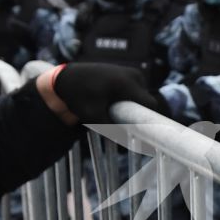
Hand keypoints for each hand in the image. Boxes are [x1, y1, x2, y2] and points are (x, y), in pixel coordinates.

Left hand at [43, 64, 164, 125]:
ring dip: (133, 106)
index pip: (150, 105)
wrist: (67, 78)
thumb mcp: (93, 116)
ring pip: (142, 96)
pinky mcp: (128, 73)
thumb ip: (113, 130)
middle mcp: (133, 75)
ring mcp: (132, 72)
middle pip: (146, 101)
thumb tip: (131, 146)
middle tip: (124, 124)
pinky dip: (130, 98)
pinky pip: (136, 90)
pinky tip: (114, 102)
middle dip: (138, 114)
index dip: (151, 120)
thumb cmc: (78, 97)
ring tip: (115, 110)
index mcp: (126, 84)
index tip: (147, 133)